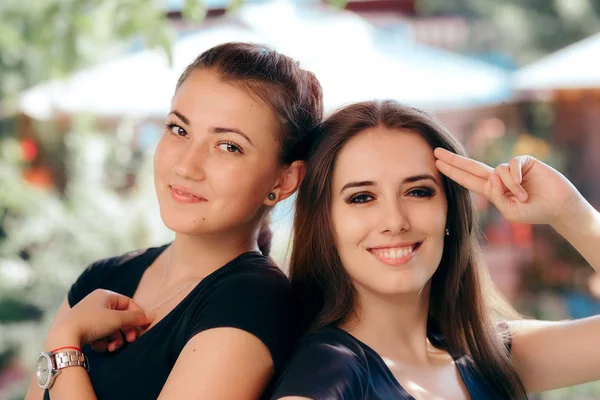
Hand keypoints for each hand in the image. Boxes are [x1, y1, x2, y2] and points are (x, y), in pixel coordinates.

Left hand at [48, 289, 152, 350]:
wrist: (63, 337)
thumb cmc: (91, 323)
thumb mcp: (116, 319)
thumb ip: (136, 317)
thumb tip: (152, 315)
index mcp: (105, 295)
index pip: (128, 303)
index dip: (137, 316)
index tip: (143, 328)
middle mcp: (97, 303)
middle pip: (120, 317)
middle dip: (125, 331)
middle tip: (130, 340)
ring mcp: (89, 316)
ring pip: (111, 328)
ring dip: (115, 339)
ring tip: (113, 347)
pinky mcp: (83, 329)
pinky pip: (100, 334)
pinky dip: (103, 342)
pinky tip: (99, 347)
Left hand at [434, 148, 584, 226]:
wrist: (559, 207)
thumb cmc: (534, 211)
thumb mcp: (510, 211)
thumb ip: (496, 197)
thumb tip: (490, 177)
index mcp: (492, 191)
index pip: (467, 180)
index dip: (452, 172)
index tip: (437, 164)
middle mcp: (498, 178)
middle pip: (471, 166)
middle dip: (453, 160)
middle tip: (435, 151)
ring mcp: (510, 168)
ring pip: (496, 171)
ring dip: (509, 186)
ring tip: (523, 198)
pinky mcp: (524, 161)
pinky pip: (511, 164)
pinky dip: (514, 176)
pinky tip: (523, 185)